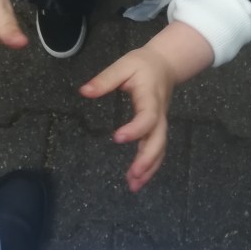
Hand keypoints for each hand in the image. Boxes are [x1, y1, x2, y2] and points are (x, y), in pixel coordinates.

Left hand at [80, 47, 175, 192]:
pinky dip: (150, 165)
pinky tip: (138, 178)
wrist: (166, 63)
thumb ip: (105, 79)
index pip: (148, 117)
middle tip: (133, 175)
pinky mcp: (157, 128)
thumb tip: (84, 92)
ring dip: (149, 168)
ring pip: (160, 148)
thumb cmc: (143, 64)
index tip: (117, 138)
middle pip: (159, 139)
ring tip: (134, 185)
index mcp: (150, 97)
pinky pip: (157, 149)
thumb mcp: (123, 65)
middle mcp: (159, 114)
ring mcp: (160, 122)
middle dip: (148, 159)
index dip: (136, 129)